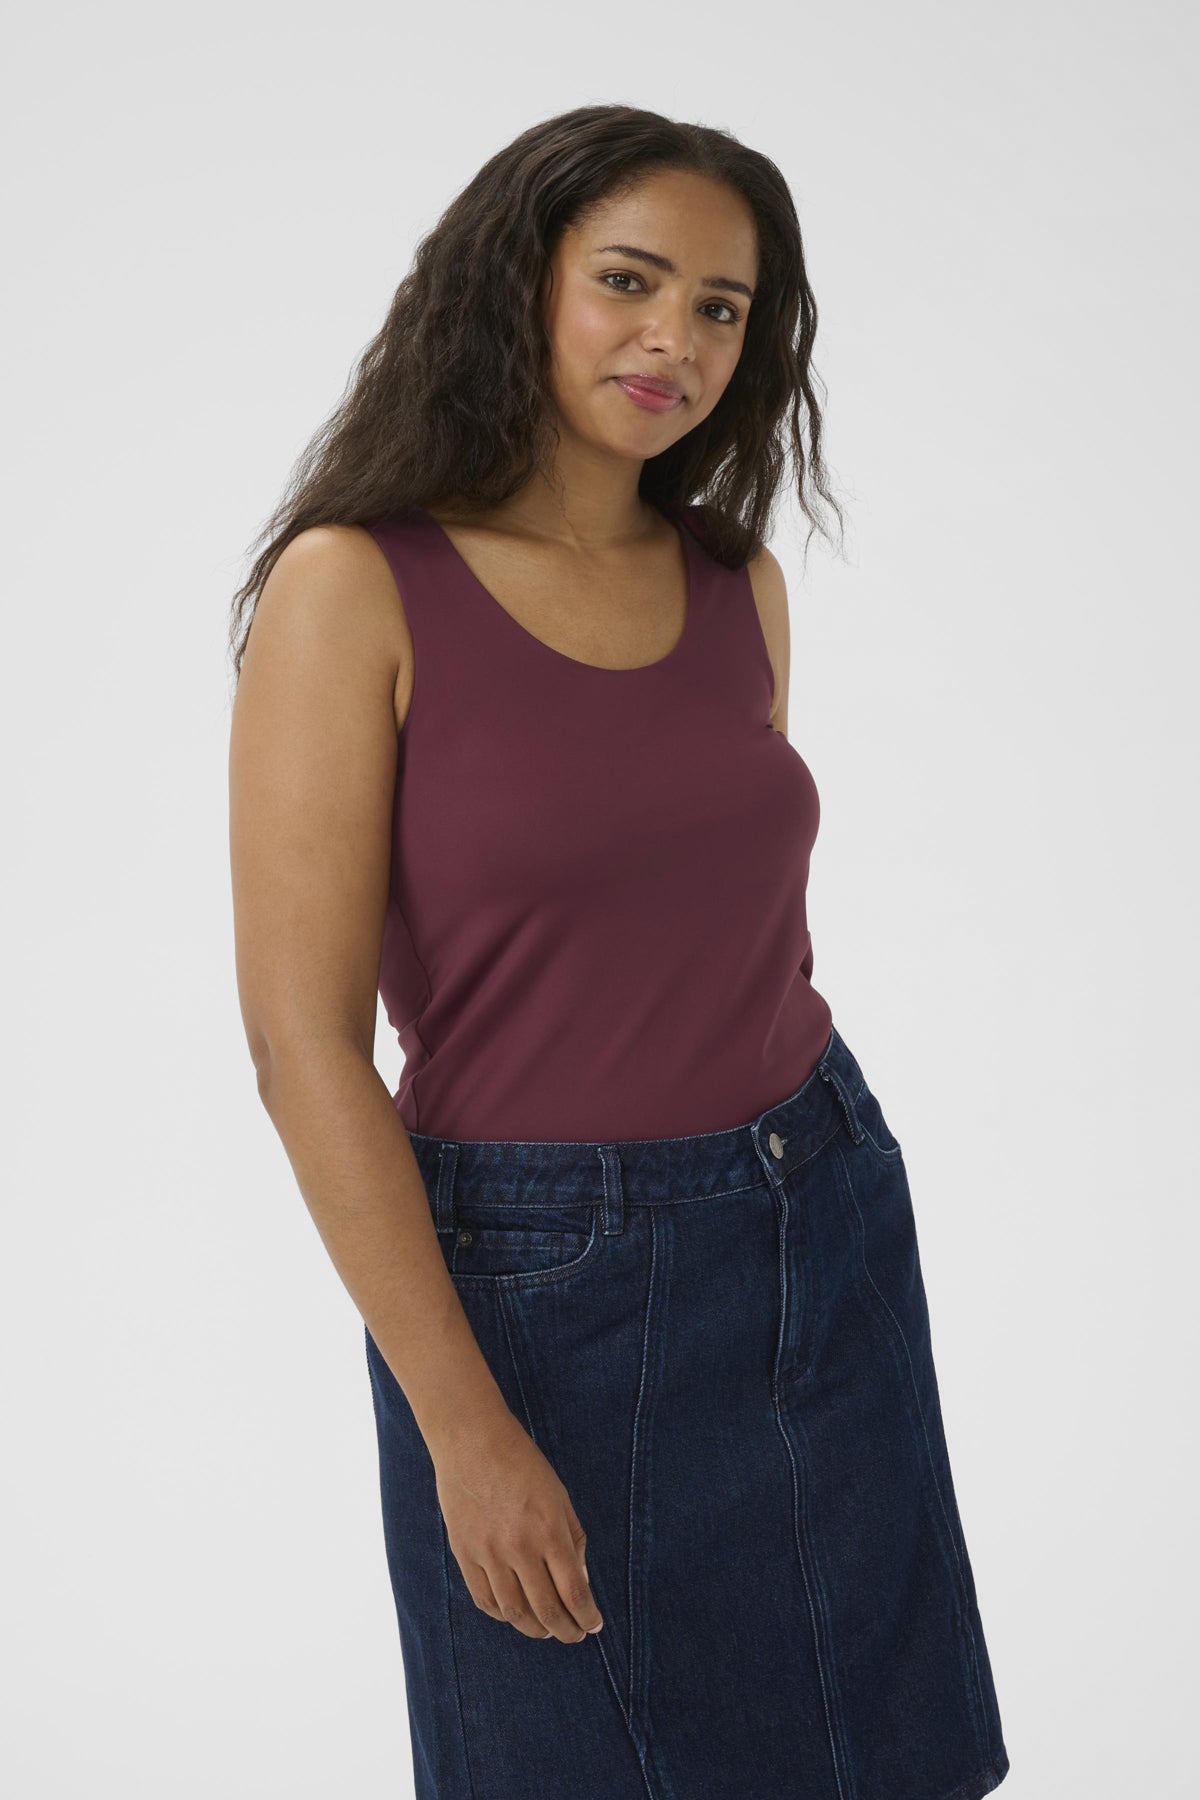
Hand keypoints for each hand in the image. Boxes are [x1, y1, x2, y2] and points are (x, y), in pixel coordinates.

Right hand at [433, 1410, 604, 1642]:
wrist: (472, 1442)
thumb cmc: (523, 1463)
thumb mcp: (559, 1496)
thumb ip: (573, 1540)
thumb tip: (581, 1582)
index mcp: (549, 1531)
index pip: (574, 1592)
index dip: (587, 1616)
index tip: (594, 1625)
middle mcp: (520, 1548)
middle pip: (546, 1610)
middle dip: (566, 1630)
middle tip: (575, 1634)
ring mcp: (489, 1554)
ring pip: (514, 1612)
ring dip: (535, 1629)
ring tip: (547, 1630)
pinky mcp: (465, 1554)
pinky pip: (485, 1599)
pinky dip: (503, 1615)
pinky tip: (515, 1614)